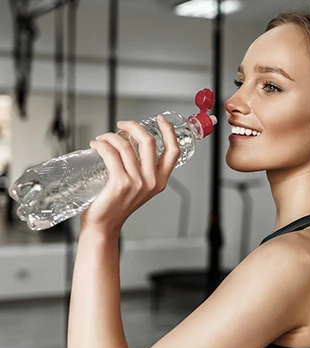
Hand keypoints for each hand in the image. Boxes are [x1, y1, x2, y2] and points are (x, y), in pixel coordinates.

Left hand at [80, 115, 179, 235]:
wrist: (104, 224)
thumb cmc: (117, 204)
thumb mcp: (138, 186)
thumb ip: (141, 168)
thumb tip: (127, 139)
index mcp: (159, 180)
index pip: (173, 151)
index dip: (168, 131)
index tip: (160, 119)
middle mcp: (151, 181)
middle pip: (148, 141)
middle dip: (133, 125)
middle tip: (122, 124)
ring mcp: (137, 182)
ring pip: (126, 145)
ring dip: (111, 136)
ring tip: (102, 139)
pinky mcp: (120, 183)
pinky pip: (111, 153)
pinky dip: (102, 144)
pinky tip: (96, 145)